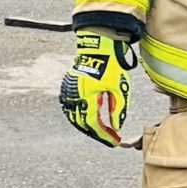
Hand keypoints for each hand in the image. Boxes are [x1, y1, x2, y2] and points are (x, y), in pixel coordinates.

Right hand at [59, 28, 135, 146]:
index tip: (114, 142)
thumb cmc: (111, 65)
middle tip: (108, 138)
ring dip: (87, 125)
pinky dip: (79, 115)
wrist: (99, 45)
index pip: (94, 124)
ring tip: (100, 130)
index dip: (104, 135)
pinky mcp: (69, 85)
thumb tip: (116, 126)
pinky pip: (71, 106)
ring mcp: (70, 90)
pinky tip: (88, 118)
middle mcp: (75, 95)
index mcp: (87, 97)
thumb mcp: (118, 88)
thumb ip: (117, 109)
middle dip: (96, 132)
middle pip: (82, 123)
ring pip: (74, 116)